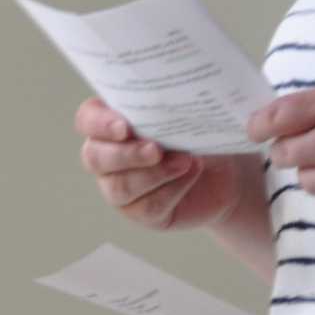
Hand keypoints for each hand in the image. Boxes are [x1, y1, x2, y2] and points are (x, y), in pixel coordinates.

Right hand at [75, 98, 247, 231]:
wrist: (227, 170)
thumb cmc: (202, 132)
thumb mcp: (190, 113)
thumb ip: (175, 105)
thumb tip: (186, 102)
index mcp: (112, 122)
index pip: (87, 119)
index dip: (99, 123)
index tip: (124, 127)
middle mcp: (108, 156)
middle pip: (94, 157)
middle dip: (126, 154)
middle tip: (156, 149)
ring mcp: (120, 187)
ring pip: (119, 187)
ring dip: (153, 174)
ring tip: (185, 161)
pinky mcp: (141, 211)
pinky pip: (147, 206)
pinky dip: (172, 189)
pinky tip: (192, 174)